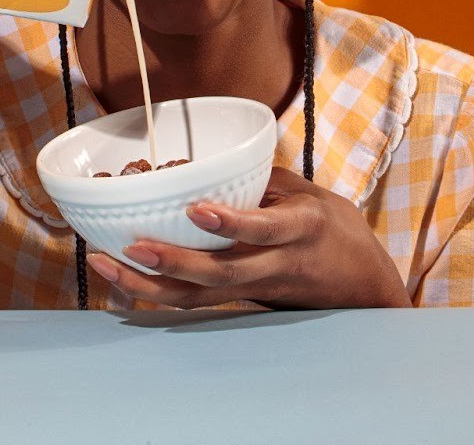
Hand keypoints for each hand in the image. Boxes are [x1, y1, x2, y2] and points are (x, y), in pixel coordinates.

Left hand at [88, 165, 411, 309]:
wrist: (365, 287)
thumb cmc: (335, 228)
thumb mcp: (307, 194)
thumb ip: (261, 183)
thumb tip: (207, 169)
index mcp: (299, 229)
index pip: (265, 230)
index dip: (231, 224)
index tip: (196, 209)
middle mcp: (277, 265)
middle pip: (223, 275)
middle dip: (175, 264)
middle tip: (132, 247)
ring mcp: (259, 290)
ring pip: (202, 297)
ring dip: (152, 286)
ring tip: (108, 265)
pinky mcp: (246, 303)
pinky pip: (199, 304)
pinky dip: (159, 295)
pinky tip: (123, 284)